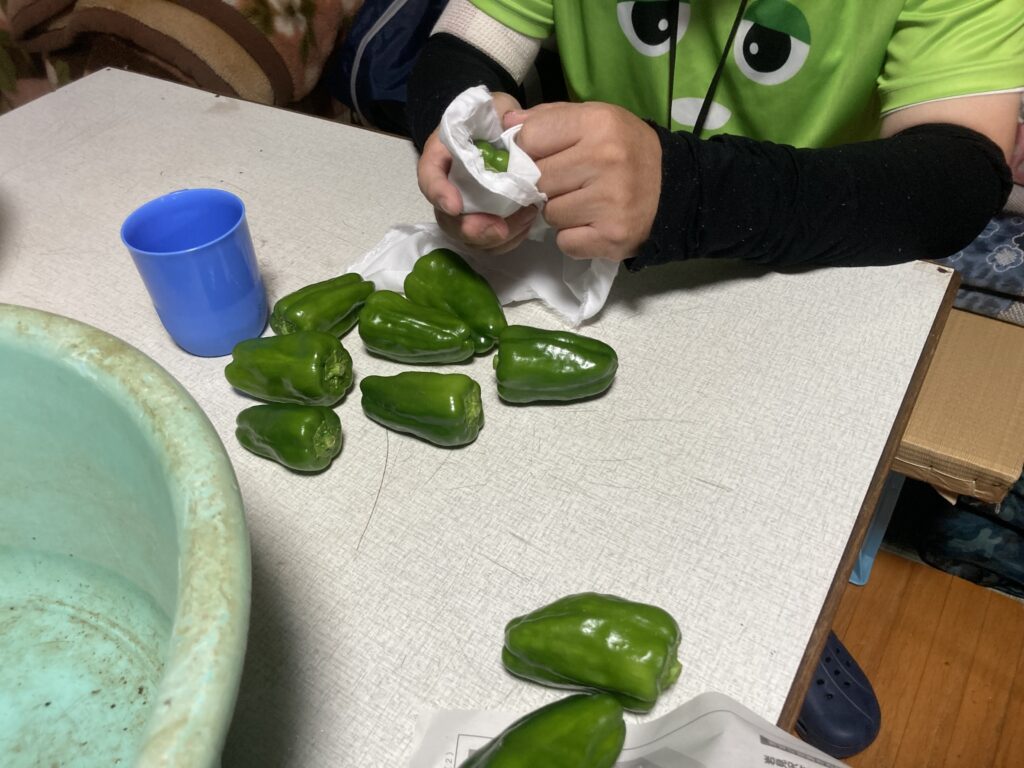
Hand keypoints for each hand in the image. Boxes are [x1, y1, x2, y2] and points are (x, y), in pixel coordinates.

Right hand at [417, 91, 537, 253]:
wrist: (501, 134)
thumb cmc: (495, 118)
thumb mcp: (497, 105)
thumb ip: (501, 112)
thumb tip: (511, 124)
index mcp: (442, 155)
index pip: (429, 176)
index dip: (438, 193)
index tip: (455, 206)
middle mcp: (448, 187)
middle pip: (448, 220)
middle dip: (472, 230)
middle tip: (499, 229)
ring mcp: (465, 210)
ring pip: (470, 238)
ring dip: (497, 237)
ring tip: (526, 217)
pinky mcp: (484, 223)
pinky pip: (491, 244)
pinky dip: (509, 240)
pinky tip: (527, 223)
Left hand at [504, 102, 661, 260]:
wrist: (676, 189)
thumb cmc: (626, 151)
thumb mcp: (595, 120)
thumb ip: (550, 118)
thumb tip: (506, 122)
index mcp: (598, 123)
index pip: (530, 138)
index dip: (527, 151)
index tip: (542, 157)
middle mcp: (605, 160)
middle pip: (537, 179)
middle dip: (546, 184)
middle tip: (570, 182)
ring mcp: (610, 202)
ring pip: (550, 214)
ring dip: (561, 212)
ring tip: (586, 203)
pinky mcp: (612, 237)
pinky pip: (566, 241)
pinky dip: (574, 237)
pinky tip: (594, 223)